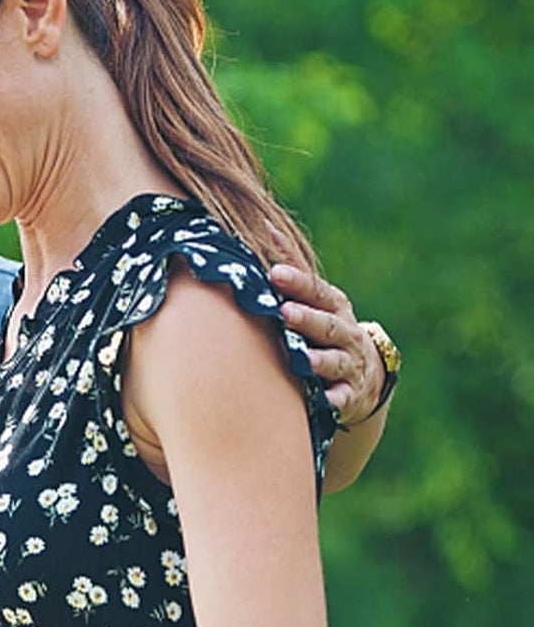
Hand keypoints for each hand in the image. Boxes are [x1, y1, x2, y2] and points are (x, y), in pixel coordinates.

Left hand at [267, 255, 383, 425]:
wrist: (362, 374)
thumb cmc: (322, 324)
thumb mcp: (313, 296)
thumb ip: (289, 263)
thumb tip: (263, 224)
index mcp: (334, 305)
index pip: (318, 291)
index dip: (298, 282)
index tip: (274, 273)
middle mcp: (346, 333)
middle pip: (328, 325)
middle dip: (307, 319)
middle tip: (284, 312)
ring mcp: (350, 365)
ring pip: (335, 362)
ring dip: (319, 360)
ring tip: (302, 358)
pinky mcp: (349, 395)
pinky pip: (342, 399)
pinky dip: (334, 401)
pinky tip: (324, 402)